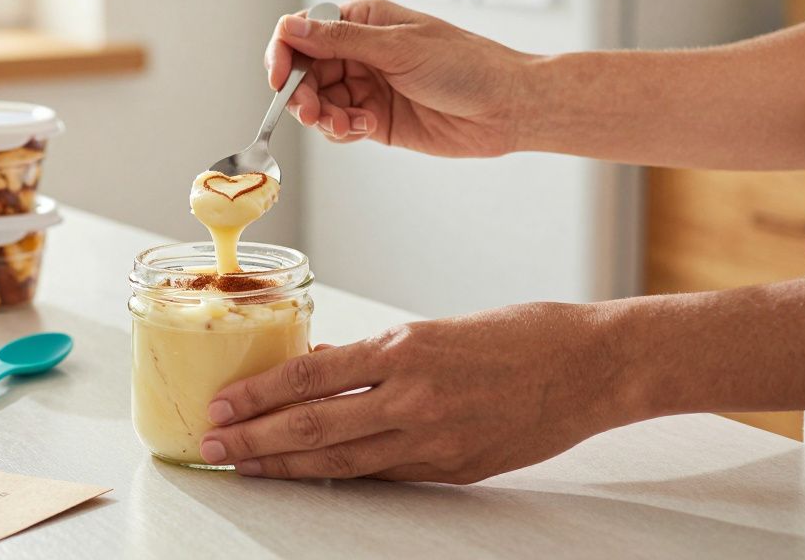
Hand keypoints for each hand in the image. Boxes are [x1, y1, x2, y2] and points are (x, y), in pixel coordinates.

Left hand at [199, 302, 639, 482]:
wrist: (592, 367)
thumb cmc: (521, 334)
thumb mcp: (438, 327)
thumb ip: (376, 356)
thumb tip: (320, 369)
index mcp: (406, 348)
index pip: (310, 376)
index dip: (259, 394)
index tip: (223, 404)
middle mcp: (413, 398)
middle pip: (313, 426)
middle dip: (255, 438)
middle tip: (212, 446)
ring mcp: (433, 440)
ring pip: (340, 461)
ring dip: (284, 466)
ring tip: (244, 467)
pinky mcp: (452, 470)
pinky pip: (382, 475)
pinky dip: (339, 476)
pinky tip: (308, 476)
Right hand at [264, 0, 531, 156]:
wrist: (507, 107)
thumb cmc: (465, 65)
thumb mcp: (398, 47)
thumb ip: (340, 41)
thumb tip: (289, 28)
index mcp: (362, 22)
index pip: (304, 32)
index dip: (284, 54)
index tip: (279, 79)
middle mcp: (359, 52)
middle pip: (304, 72)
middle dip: (302, 94)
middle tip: (313, 113)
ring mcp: (366, 87)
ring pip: (318, 103)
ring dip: (323, 116)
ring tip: (347, 125)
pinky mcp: (374, 119)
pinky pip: (338, 126)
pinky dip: (341, 131)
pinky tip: (364, 129)